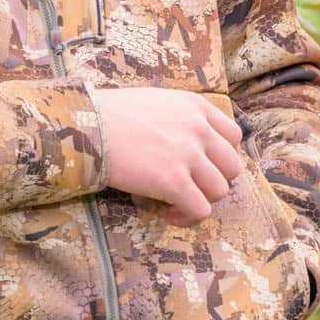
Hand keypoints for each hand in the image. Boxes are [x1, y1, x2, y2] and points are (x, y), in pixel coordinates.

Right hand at [87, 86, 244, 226]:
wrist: (86, 125)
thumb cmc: (109, 113)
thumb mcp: (154, 102)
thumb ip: (176, 117)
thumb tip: (179, 139)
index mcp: (195, 106)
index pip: (233, 135)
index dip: (221, 156)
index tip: (204, 166)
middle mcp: (198, 129)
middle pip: (232, 166)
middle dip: (214, 181)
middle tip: (191, 187)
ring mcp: (188, 155)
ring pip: (220, 190)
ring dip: (201, 201)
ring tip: (177, 204)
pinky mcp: (173, 182)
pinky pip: (200, 210)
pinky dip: (189, 217)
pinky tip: (170, 213)